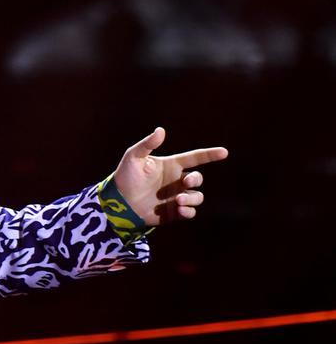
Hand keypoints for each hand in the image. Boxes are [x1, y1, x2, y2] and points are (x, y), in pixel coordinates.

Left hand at [112, 127, 228, 225]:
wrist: (118, 202)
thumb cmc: (125, 176)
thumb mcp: (133, 157)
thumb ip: (147, 144)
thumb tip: (161, 130)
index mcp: (171, 165)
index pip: (195, 158)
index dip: (210, 155)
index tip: (224, 152)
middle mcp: (176, 181)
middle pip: (198, 178)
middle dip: (196, 179)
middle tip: (186, 182)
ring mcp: (176, 196)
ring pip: (197, 197)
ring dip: (192, 198)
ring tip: (178, 200)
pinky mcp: (173, 212)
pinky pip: (190, 212)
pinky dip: (189, 211)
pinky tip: (180, 209)